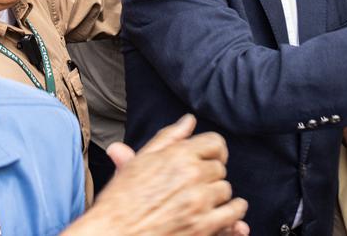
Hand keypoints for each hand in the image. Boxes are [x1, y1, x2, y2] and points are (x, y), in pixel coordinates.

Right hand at [66, 115, 247, 235]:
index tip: (210, 160)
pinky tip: (222, 213)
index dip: (214, 151)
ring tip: (203, 200)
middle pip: (220, 168)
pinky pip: (233, 213)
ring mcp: (199, 201)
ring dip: (217, 195)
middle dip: (210, 175)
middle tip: (198, 184)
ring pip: (226, 190)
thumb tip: (189, 120)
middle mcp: (192, 174)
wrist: (113, 234)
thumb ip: (169, 137)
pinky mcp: (203, 226)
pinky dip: (232, 213)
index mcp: (177, 155)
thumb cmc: (121, 200)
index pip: (215, 143)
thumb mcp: (141, 161)